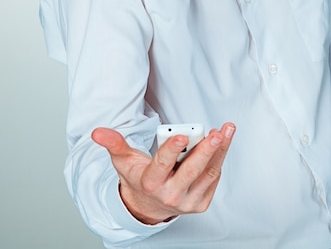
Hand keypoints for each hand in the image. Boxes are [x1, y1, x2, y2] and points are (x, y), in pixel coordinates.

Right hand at [91, 122, 235, 224]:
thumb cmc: (138, 177)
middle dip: (205, 151)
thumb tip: (98, 132)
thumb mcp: (123, 160)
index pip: (163, 165)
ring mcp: (187, 201)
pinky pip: (213, 179)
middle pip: (191, 171)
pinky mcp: (200, 203)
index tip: (182, 136)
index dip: (172, 150)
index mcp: (150, 182)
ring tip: (226, 131)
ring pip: (208, 174)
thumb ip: (114, 144)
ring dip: (220, 151)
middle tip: (215, 133)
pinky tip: (223, 142)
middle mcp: (170, 195)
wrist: (148, 205)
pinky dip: (220, 159)